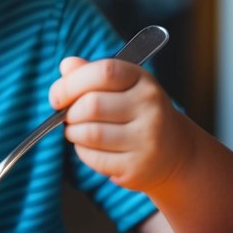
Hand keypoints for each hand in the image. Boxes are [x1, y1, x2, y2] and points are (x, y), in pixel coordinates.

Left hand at [49, 55, 192, 194]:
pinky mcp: (138, 167)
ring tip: (75, 131)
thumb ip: (92, 73)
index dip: (71, 83)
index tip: (57, 96)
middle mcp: (150, 107)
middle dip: (69, 113)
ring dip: (73, 133)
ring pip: (90, 134)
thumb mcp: (123, 85)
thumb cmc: (138, 112)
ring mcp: (147, 139)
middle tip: (68, 117)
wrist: (175, 151)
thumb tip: (66, 66)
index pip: (104, 72)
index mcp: (143, 80)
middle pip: (92, 105)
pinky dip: (82, 152)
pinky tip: (89, 148)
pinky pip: (95, 158)